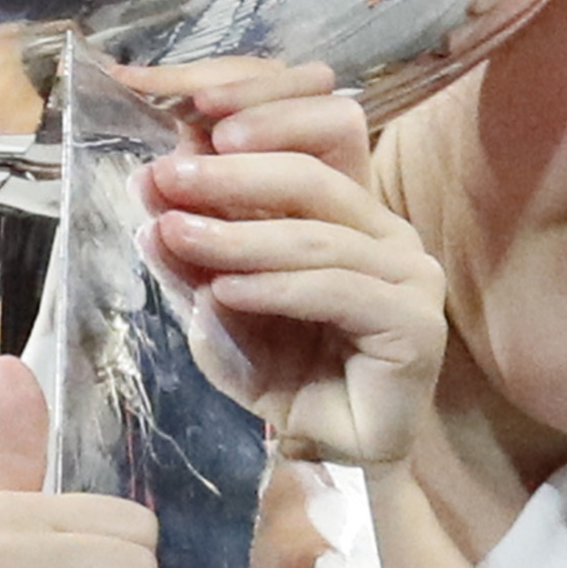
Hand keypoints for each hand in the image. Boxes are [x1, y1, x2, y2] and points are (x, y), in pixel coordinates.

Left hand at [121, 60, 447, 469]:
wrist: (334, 454)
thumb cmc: (287, 377)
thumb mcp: (219, 308)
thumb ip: (192, 261)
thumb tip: (149, 203)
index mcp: (349, 213)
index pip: (314, 138)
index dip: (258, 115)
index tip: (182, 113)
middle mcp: (387, 233)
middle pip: (312, 176)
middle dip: (232, 174)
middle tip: (167, 176)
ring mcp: (411, 275)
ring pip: (316, 235)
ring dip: (238, 235)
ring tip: (177, 234)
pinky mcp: (417, 324)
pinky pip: (336, 289)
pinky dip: (274, 287)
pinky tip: (224, 290)